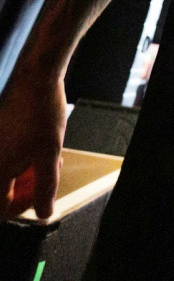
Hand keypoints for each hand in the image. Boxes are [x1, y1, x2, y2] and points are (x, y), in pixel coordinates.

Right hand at [0, 74, 66, 220]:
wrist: (36, 76)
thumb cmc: (42, 112)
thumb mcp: (50, 155)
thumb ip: (46, 188)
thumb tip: (43, 214)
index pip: (0, 208)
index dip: (21, 208)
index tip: (42, 196)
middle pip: (3, 192)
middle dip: (28, 189)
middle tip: (50, 174)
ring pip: (7, 174)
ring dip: (27, 174)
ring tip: (51, 159)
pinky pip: (6, 159)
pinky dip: (22, 160)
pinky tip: (41, 149)